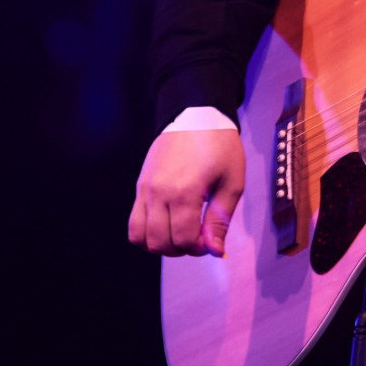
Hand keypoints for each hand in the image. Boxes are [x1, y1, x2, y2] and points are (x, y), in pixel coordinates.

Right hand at [127, 128, 244, 256]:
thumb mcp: (232, 181)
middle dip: (181, 249)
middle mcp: (158, 193)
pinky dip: (147, 233)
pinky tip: (167, 224)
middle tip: (198, 236)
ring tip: (181, 231)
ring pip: (141, 238)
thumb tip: (215, 251)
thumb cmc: (219, 145)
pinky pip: (133, 223)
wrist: (196, 114)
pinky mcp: (139, 186)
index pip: (183, 240)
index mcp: (184, 192)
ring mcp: (145, 190)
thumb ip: (220, 219)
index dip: (200, 248)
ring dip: (161, 244)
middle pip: (160, 244)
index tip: (210, 239)